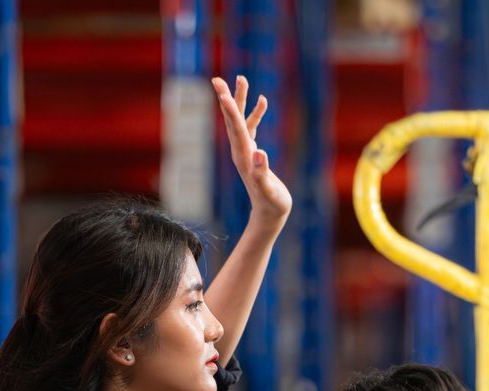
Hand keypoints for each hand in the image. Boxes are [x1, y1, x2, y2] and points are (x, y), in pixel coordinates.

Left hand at [212, 75, 291, 220]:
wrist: (269, 215)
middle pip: (231, 120)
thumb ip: (262, 173)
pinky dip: (255, 113)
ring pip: (240, 120)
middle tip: (217, 79)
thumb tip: (260, 153)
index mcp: (244, 156)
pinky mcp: (252, 153)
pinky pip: (251, 127)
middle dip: (226, 98)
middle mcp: (240, 151)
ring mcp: (245, 151)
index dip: (230, 109)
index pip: (235, 128)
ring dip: (240, 100)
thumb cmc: (271, 203)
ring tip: (242, 78)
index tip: (222, 91)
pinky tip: (263, 101)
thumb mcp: (268, 189)